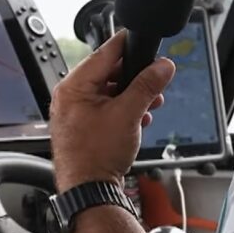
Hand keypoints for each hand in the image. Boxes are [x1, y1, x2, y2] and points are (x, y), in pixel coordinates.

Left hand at [49, 30, 175, 192]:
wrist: (88, 191)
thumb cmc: (96, 156)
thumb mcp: (128, 114)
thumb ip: (147, 86)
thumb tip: (163, 66)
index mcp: (74, 86)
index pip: (104, 52)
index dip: (128, 45)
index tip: (145, 41)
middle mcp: (70, 96)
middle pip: (108, 72)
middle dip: (135, 77)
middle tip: (155, 80)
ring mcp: (75, 112)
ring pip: (109, 92)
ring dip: (132, 96)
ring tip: (150, 104)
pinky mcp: (83, 127)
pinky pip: (105, 108)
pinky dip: (123, 110)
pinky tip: (139, 119)